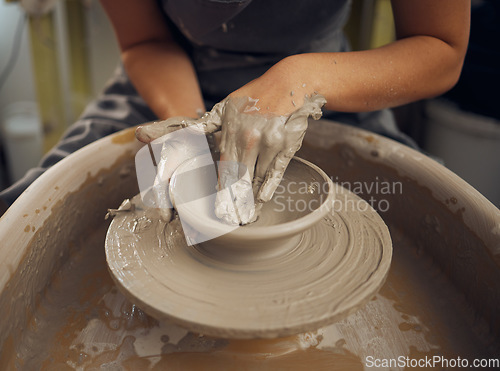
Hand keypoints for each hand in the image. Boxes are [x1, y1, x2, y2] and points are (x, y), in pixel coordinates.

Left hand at [215, 94, 325, 224]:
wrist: (289, 84)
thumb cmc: (255, 97)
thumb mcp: (226, 108)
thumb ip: (204, 125)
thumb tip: (174, 133)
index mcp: (232, 131)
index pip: (223, 168)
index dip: (221, 189)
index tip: (218, 208)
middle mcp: (249, 138)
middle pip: (239, 178)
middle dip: (234, 201)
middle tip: (229, 219)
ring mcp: (269, 143)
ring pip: (257, 177)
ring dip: (251, 199)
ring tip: (247, 216)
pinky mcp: (286, 146)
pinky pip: (276, 171)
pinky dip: (269, 187)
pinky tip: (262, 199)